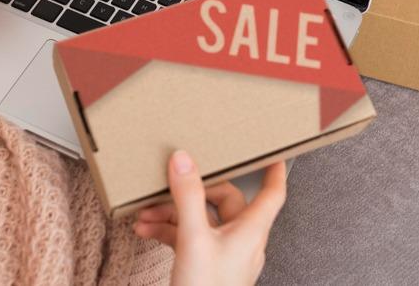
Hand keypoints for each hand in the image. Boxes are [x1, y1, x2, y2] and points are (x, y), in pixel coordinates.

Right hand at [134, 151, 285, 285]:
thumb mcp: (193, 238)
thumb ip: (187, 196)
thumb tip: (184, 159)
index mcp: (250, 230)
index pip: (272, 193)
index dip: (274, 171)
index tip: (272, 151)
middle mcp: (241, 240)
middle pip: (224, 202)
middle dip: (191, 193)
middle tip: (168, 184)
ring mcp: (224, 255)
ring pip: (201, 221)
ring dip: (172, 214)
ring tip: (144, 214)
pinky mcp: (206, 267)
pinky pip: (189, 239)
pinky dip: (168, 232)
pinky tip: (145, 231)